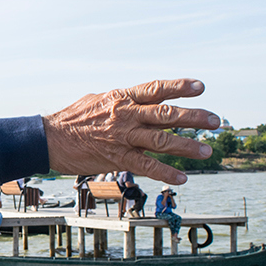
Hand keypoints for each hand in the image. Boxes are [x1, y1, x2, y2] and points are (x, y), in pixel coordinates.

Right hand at [42, 78, 218, 184]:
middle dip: (194, 117)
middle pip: (167, 114)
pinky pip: (146, 166)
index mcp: (122, 98)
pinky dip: (166, 172)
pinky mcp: (116, 158)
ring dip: (188, 146)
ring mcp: (123, 138)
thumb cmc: (72, 119)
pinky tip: (183, 177)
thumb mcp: (98, 100)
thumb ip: (123, 101)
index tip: (201, 87)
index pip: (156, 89)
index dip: (179, 87)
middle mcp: (126, 116)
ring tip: (207, 151)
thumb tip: (141, 101)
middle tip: (216, 121)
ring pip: (162, 140)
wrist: (48, 139)